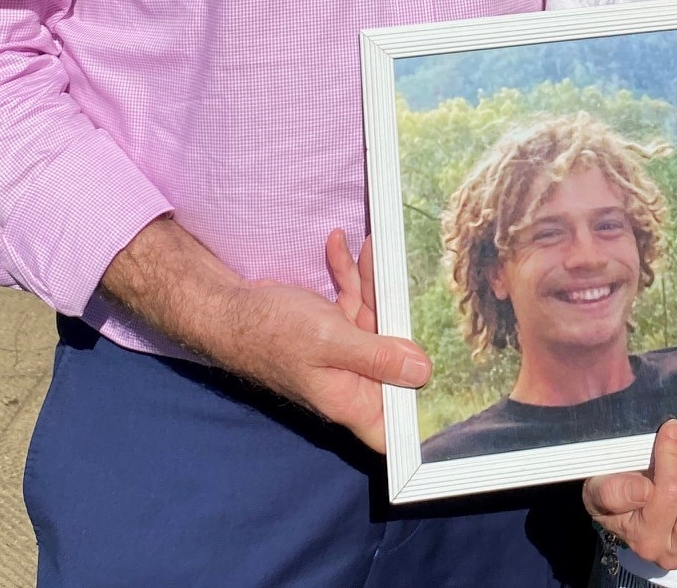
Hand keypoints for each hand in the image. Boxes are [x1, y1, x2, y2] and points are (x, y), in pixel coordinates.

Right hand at [98, 216, 429, 454]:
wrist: (225, 308)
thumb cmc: (270, 332)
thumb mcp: (330, 342)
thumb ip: (378, 356)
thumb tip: (422, 372)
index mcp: (350, 400)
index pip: (393, 430)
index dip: (419, 422)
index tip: (451, 395)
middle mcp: (349, 382)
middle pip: (393, 356)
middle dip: (396, 313)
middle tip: (394, 273)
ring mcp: (339, 356)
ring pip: (373, 321)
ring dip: (371, 283)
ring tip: (370, 248)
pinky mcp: (328, 331)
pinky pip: (350, 305)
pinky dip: (349, 278)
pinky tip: (340, 246)